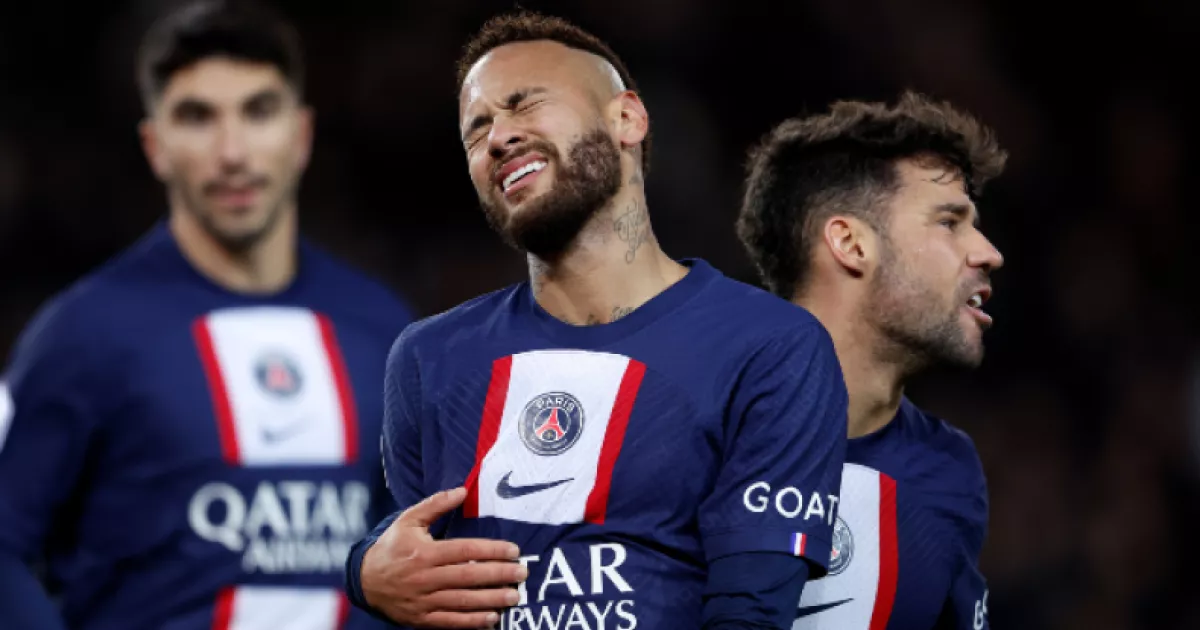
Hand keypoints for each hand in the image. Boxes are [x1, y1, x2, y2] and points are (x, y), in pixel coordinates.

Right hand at [361, 487, 526, 627]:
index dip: (491, 550)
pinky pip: (450, 621)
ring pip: (462, 601)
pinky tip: (492, 619)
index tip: (514, 551)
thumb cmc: (391, 546)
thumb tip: (463, 490)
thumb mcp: (409, 520)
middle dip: (499, 575)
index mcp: (424, 552)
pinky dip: (472, 622)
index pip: (465, 550)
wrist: (364, 580)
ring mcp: (423, 600)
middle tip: (522, 574)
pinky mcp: (421, 619)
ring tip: (514, 597)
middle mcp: (425, 577)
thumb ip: (436, 504)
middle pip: (468, 576)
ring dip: (491, 600)